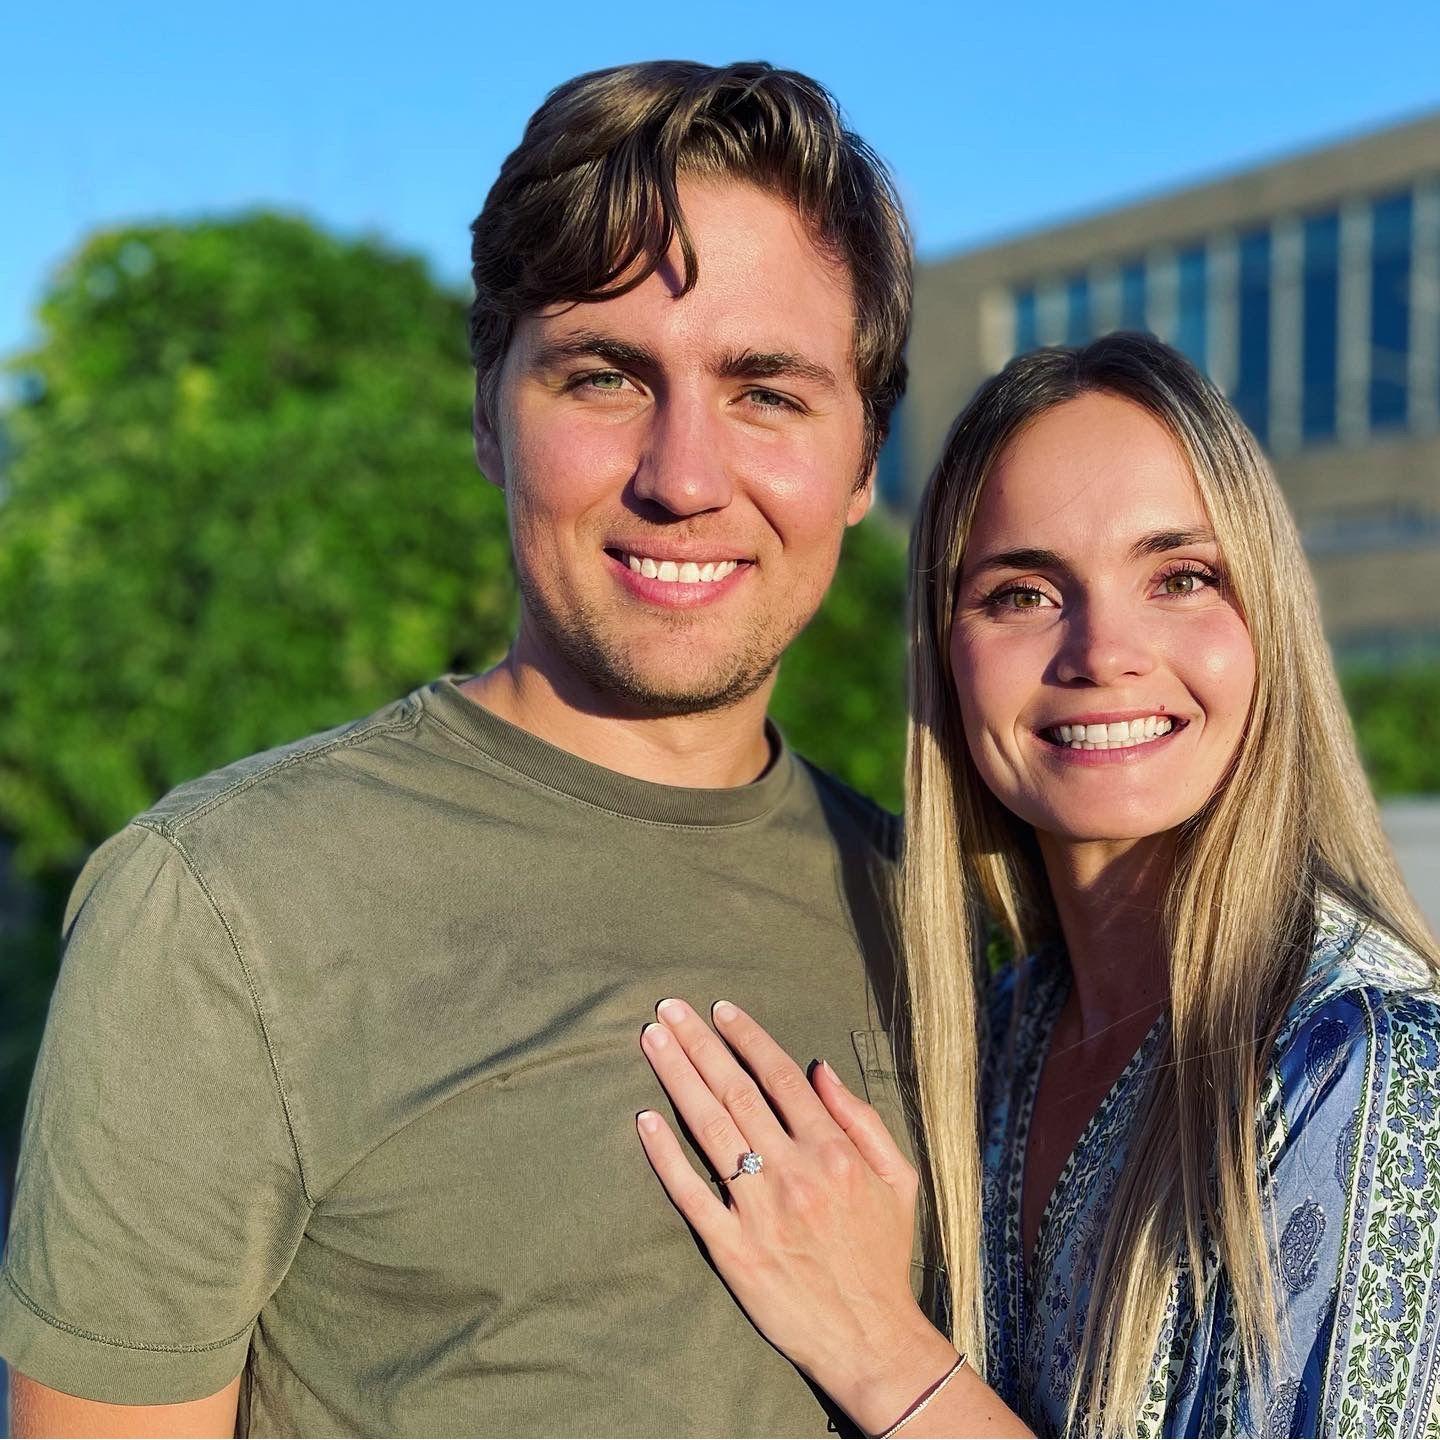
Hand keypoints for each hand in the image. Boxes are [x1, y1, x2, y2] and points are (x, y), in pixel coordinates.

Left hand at [636, 998, 958, 1433]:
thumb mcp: (897, 1179)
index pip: (781, 1077)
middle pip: (737, 1091)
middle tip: (669, 1007)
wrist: (870, 1338)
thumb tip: (819, 1068)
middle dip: (700, 1043)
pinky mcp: (732, 1249)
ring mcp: (759, 1211)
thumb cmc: (883, 1255)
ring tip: (653, 1040)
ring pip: (710, 1128)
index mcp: (834, 1151)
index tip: (720, 1009)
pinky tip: (645, 1119)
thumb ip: (861, 1118)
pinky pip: (691, 1193)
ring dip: (678, 1077)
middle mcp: (794, 1173)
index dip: (747, 1037)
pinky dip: (665, 1154)